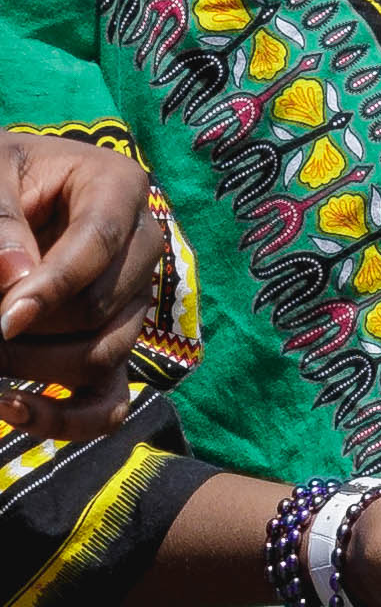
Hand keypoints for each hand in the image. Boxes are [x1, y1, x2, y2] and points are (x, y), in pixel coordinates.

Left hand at [0, 134, 174, 437]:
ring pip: (104, 353)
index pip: (100, 242)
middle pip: (101, 306)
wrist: (4, 193)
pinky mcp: (110, 344)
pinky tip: (14, 409)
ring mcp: (130, 300)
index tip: (5, 320)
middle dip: (31, 329)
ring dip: (34, 366)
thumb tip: (18, 281)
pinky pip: (110, 401)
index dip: (54, 285)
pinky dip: (66, 420)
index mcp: (118, 186)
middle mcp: (141, 245)